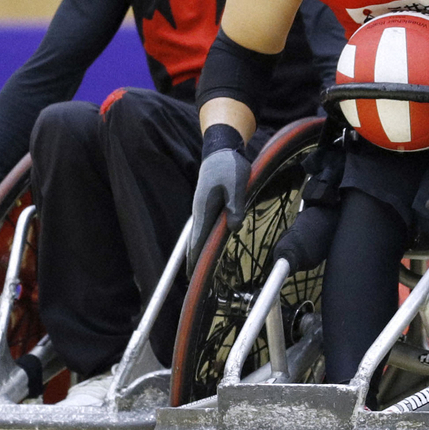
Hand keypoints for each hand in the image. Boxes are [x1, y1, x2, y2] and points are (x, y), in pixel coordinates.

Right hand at [188, 149, 250, 270]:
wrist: (220, 149)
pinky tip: (208, 245)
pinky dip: (204, 239)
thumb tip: (234, 228)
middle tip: (192, 280)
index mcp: (205, 209)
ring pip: (200, 234)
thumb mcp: (237, 185)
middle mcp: (200, 211)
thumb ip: (235, 206)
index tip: (191, 277)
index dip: (195, 259)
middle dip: (194, 260)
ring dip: (199, 250)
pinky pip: (205, 226)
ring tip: (198, 268)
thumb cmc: (229, 166)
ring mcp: (203, 207)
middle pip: (195, 240)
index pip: (197, 240)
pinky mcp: (209, 204)